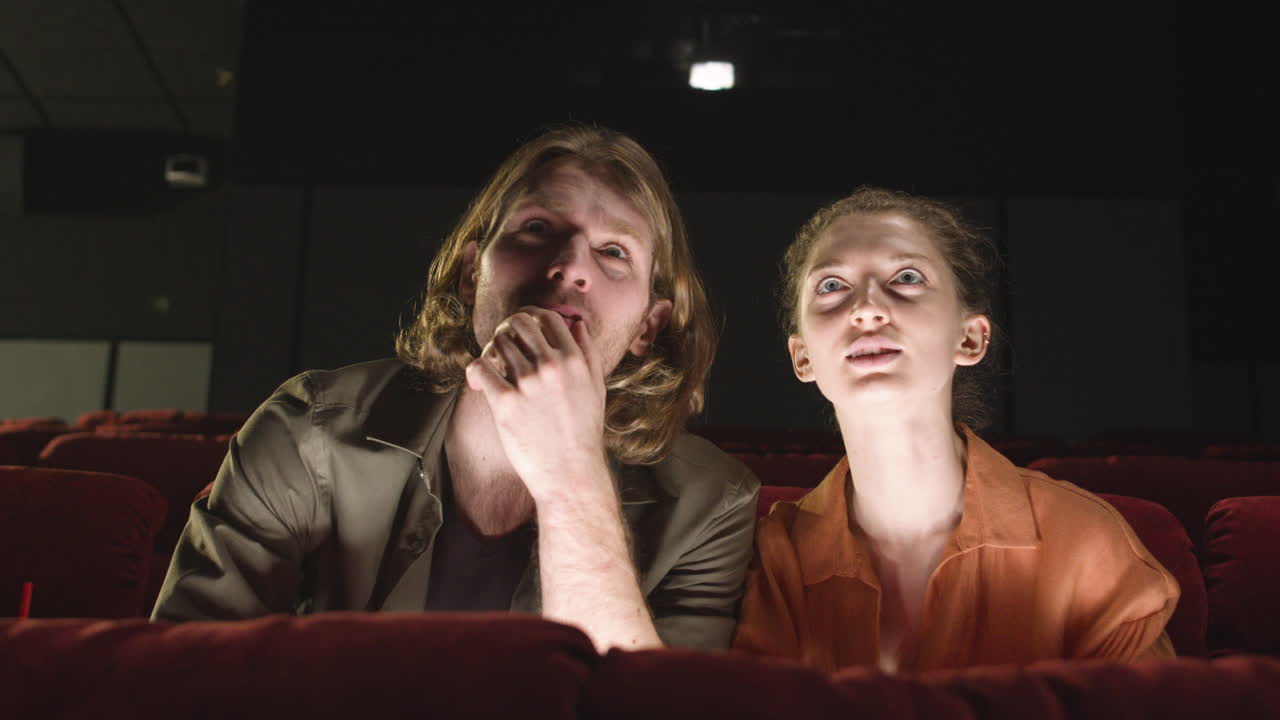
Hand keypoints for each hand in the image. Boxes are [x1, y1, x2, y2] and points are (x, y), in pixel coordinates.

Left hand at [465, 306, 611, 501]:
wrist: (570, 473)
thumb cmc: (583, 433)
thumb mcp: (596, 388)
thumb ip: (588, 353)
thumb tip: (577, 324)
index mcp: (575, 361)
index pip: (548, 317)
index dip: (532, 316)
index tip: (523, 328)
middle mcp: (551, 366)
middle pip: (519, 322)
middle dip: (508, 328)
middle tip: (504, 343)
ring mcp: (527, 383)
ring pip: (498, 343)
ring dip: (492, 350)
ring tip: (494, 367)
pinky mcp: (506, 403)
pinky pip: (479, 369)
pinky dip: (475, 371)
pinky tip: (480, 383)